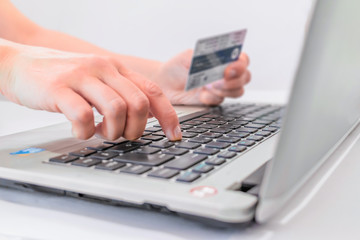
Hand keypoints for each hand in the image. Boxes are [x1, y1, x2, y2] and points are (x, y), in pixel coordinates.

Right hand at [2, 45, 180, 140]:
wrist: (20, 64)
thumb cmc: (63, 78)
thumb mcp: (97, 79)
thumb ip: (120, 93)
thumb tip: (145, 118)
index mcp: (116, 68)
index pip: (152, 91)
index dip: (168, 115)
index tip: (174, 135)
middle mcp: (103, 68)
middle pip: (138, 103)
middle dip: (136, 129)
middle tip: (124, 136)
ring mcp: (81, 76)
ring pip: (116, 110)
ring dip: (112, 131)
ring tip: (100, 132)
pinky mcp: (59, 89)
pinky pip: (83, 116)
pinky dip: (85, 132)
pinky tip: (79, 131)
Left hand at [151, 49, 250, 104]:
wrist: (164, 83)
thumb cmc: (178, 66)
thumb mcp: (190, 56)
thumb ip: (205, 58)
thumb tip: (218, 62)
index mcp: (223, 58)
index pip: (243, 59)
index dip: (241, 64)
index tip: (230, 68)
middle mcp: (225, 73)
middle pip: (245, 77)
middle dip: (235, 79)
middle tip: (219, 79)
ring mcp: (221, 88)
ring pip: (237, 91)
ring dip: (226, 89)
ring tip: (209, 86)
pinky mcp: (212, 100)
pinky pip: (220, 100)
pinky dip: (212, 97)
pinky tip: (202, 94)